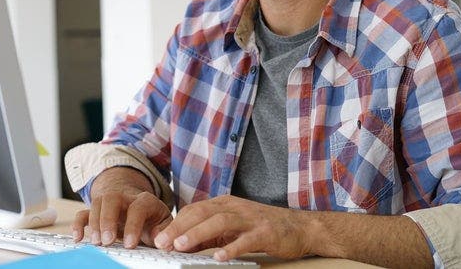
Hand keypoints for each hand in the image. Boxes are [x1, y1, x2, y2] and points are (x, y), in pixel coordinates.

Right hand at [72, 190, 171, 248]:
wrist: (141, 208)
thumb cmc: (153, 219)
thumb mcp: (164, 223)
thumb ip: (165, 230)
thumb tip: (159, 239)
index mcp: (145, 201)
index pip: (138, 208)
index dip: (133, 225)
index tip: (130, 244)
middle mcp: (125, 198)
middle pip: (112, 199)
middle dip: (108, 220)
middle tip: (107, 241)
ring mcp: (109, 203)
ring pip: (97, 203)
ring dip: (94, 223)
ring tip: (96, 242)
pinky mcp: (98, 212)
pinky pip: (83, 212)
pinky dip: (78, 224)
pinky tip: (78, 238)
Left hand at [153, 195, 310, 260]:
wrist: (300, 227)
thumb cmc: (262, 227)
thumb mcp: (233, 225)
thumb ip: (210, 232)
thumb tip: (182, 244)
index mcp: (224, 203)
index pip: (194, 209)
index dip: (175, 223)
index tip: (159, 237)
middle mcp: (235, 207)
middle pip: (202, 213)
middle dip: (180, 227)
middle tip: (162, 242)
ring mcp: (250, 219)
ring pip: (220, 222)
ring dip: (198, 234)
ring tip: (182, 246)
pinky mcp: (265, 233)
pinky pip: (246, 240)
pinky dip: (231, 248)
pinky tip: (219, 257)